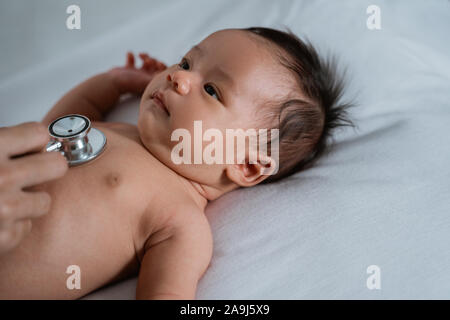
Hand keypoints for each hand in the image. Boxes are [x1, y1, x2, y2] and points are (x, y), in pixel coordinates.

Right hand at [0, 122, 67, 254]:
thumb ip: (1, 147)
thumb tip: (33, 142)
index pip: (39, 134)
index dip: (36, 141)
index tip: (33, 146)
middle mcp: (0, 176)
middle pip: (57, 165)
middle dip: (48, 168)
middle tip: (36, 172)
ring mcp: (4, 209)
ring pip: (45, 202)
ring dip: (31, 203)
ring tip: (8, 202)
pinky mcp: (4, 237)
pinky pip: (26, 228)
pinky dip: (15, 227)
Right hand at [108, 52, 166, 94]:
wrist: (113, 83)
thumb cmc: (130, 82)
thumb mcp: (147, 80)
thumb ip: (158, 77)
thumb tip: (169, 74)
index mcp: (151, 82)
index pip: (163, 74)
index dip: (163, 67)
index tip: (158, 64)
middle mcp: (145, 78)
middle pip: (156, 67)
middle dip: (154, 61)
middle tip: (150, 60)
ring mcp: (136, 74)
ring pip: (146, 63)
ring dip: (146, 57)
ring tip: (141, 56)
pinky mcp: (127, 70)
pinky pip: (131, 61)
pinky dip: (131, 56)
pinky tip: (130, 55)